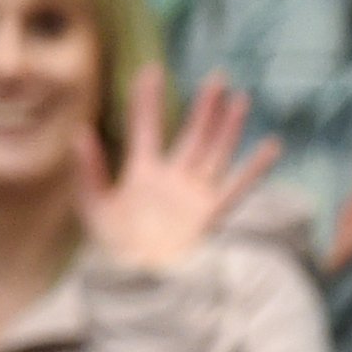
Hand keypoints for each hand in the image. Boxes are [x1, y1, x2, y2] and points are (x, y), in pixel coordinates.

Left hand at [76, 64, 280, 272]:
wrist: (135, 282)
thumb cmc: (112, 247)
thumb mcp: (94, 207)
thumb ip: (89, 170)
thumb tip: (80, 133)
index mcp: (141, 172)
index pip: (146, 128)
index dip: (147, 100)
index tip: (150, 69)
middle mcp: (172, 178)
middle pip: (192, 135)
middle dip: (204, 108)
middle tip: (218, 77)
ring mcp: (193, 195)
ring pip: (215, 153)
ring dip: (227, 128)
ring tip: (239, 99)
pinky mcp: (210, 214)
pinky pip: (237, 187)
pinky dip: (254, 169)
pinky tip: (271, 146)